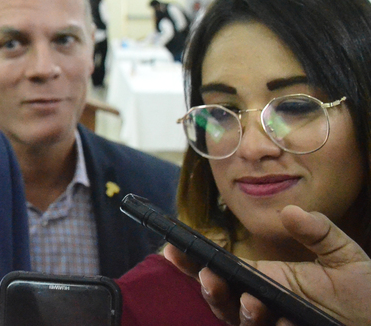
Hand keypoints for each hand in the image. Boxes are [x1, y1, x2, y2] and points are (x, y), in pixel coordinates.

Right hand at [163, 206, 370, 325]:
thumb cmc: (365, 293)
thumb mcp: (343, 254)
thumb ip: (318, 231)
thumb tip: (288, 211)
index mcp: (267, 279)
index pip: (223, 270)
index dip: (194, 261)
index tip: (173, 247)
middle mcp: (263, 304)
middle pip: (221, 300)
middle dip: (210, 289)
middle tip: (208, 276)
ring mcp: (275, 325)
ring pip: (238, 323)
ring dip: (239, 312)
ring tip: (252, 301)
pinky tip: (280, 318)